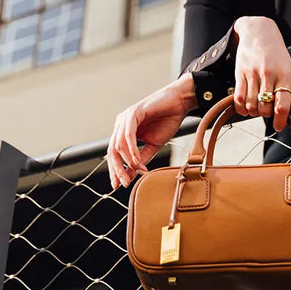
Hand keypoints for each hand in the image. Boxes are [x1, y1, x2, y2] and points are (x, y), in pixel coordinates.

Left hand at [107, 75, 196, 189]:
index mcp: (123, 133)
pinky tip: (136, 159)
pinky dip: (131, 148)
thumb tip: (131, 175)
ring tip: (136, 170)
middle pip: (111, 151)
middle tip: (124, 182)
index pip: (114, 154)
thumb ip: (141, 159)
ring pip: (118, 144)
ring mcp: (125, 118)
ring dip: (126, 160)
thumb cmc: (166, 121)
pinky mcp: (133, 113)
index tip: (117, 185)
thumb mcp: (154, 146)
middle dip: (116, 168)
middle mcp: (120, 125)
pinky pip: (128, 134)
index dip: (114, 170)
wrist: (179, 104)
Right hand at [231, 16, 290, 130]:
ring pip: (251, 104)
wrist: (258, 32)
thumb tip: (286, 109)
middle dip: (265, 114)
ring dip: (253, 112)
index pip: (282, 102)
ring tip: (255, 109)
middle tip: (266, 112)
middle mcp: (268, 75)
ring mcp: (253, 74)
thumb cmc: (274, 52)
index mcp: (283, 74)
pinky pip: (238, 97)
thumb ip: (286, 87)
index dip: (280, 119)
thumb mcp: (286, 67)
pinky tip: (244, 108)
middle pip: (265, 107)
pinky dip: (240, 108)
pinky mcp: (240, 73)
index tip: (278, 126)